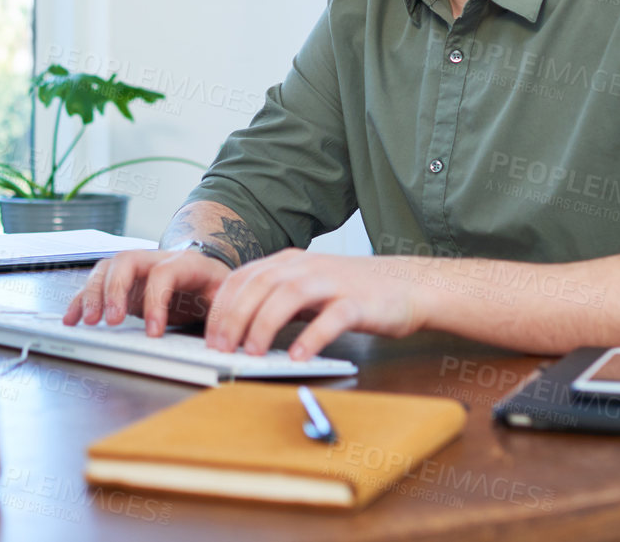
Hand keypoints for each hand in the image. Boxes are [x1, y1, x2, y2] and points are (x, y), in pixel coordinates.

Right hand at [63, 248, 230, 336]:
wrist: (202, 273)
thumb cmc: (212, 286)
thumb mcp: (225, 294)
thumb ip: (223, 305)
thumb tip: (220, 326)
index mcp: (183, 261)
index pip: (163, 273)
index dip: (156, 301)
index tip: (153, 333)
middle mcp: (153, 259)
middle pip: (126, 261)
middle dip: (115, 290)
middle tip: (111, 321)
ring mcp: (134, 269)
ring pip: (106, 269)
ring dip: (93, 294)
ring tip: (89, 321)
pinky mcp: (120, 283)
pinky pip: (95, 284)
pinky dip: (80, 300)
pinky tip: (72, 318)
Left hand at [204, 250, 423, 359]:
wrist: (409, 285)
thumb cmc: (354, 291)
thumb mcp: (308, 287)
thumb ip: (276, 299)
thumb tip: (238, 328)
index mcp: (288, 262)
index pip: (242, 278)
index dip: (221, 307)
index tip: (209, 337)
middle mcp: (306, 267)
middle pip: (259, 285)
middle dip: (235, 318)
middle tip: (223, 349)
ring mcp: (332, 282)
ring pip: (288, 296)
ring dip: (264, 325)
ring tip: (253, 354)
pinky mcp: (357, 302)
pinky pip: (330, 318)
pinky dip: (311, 337)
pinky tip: (299, 356)